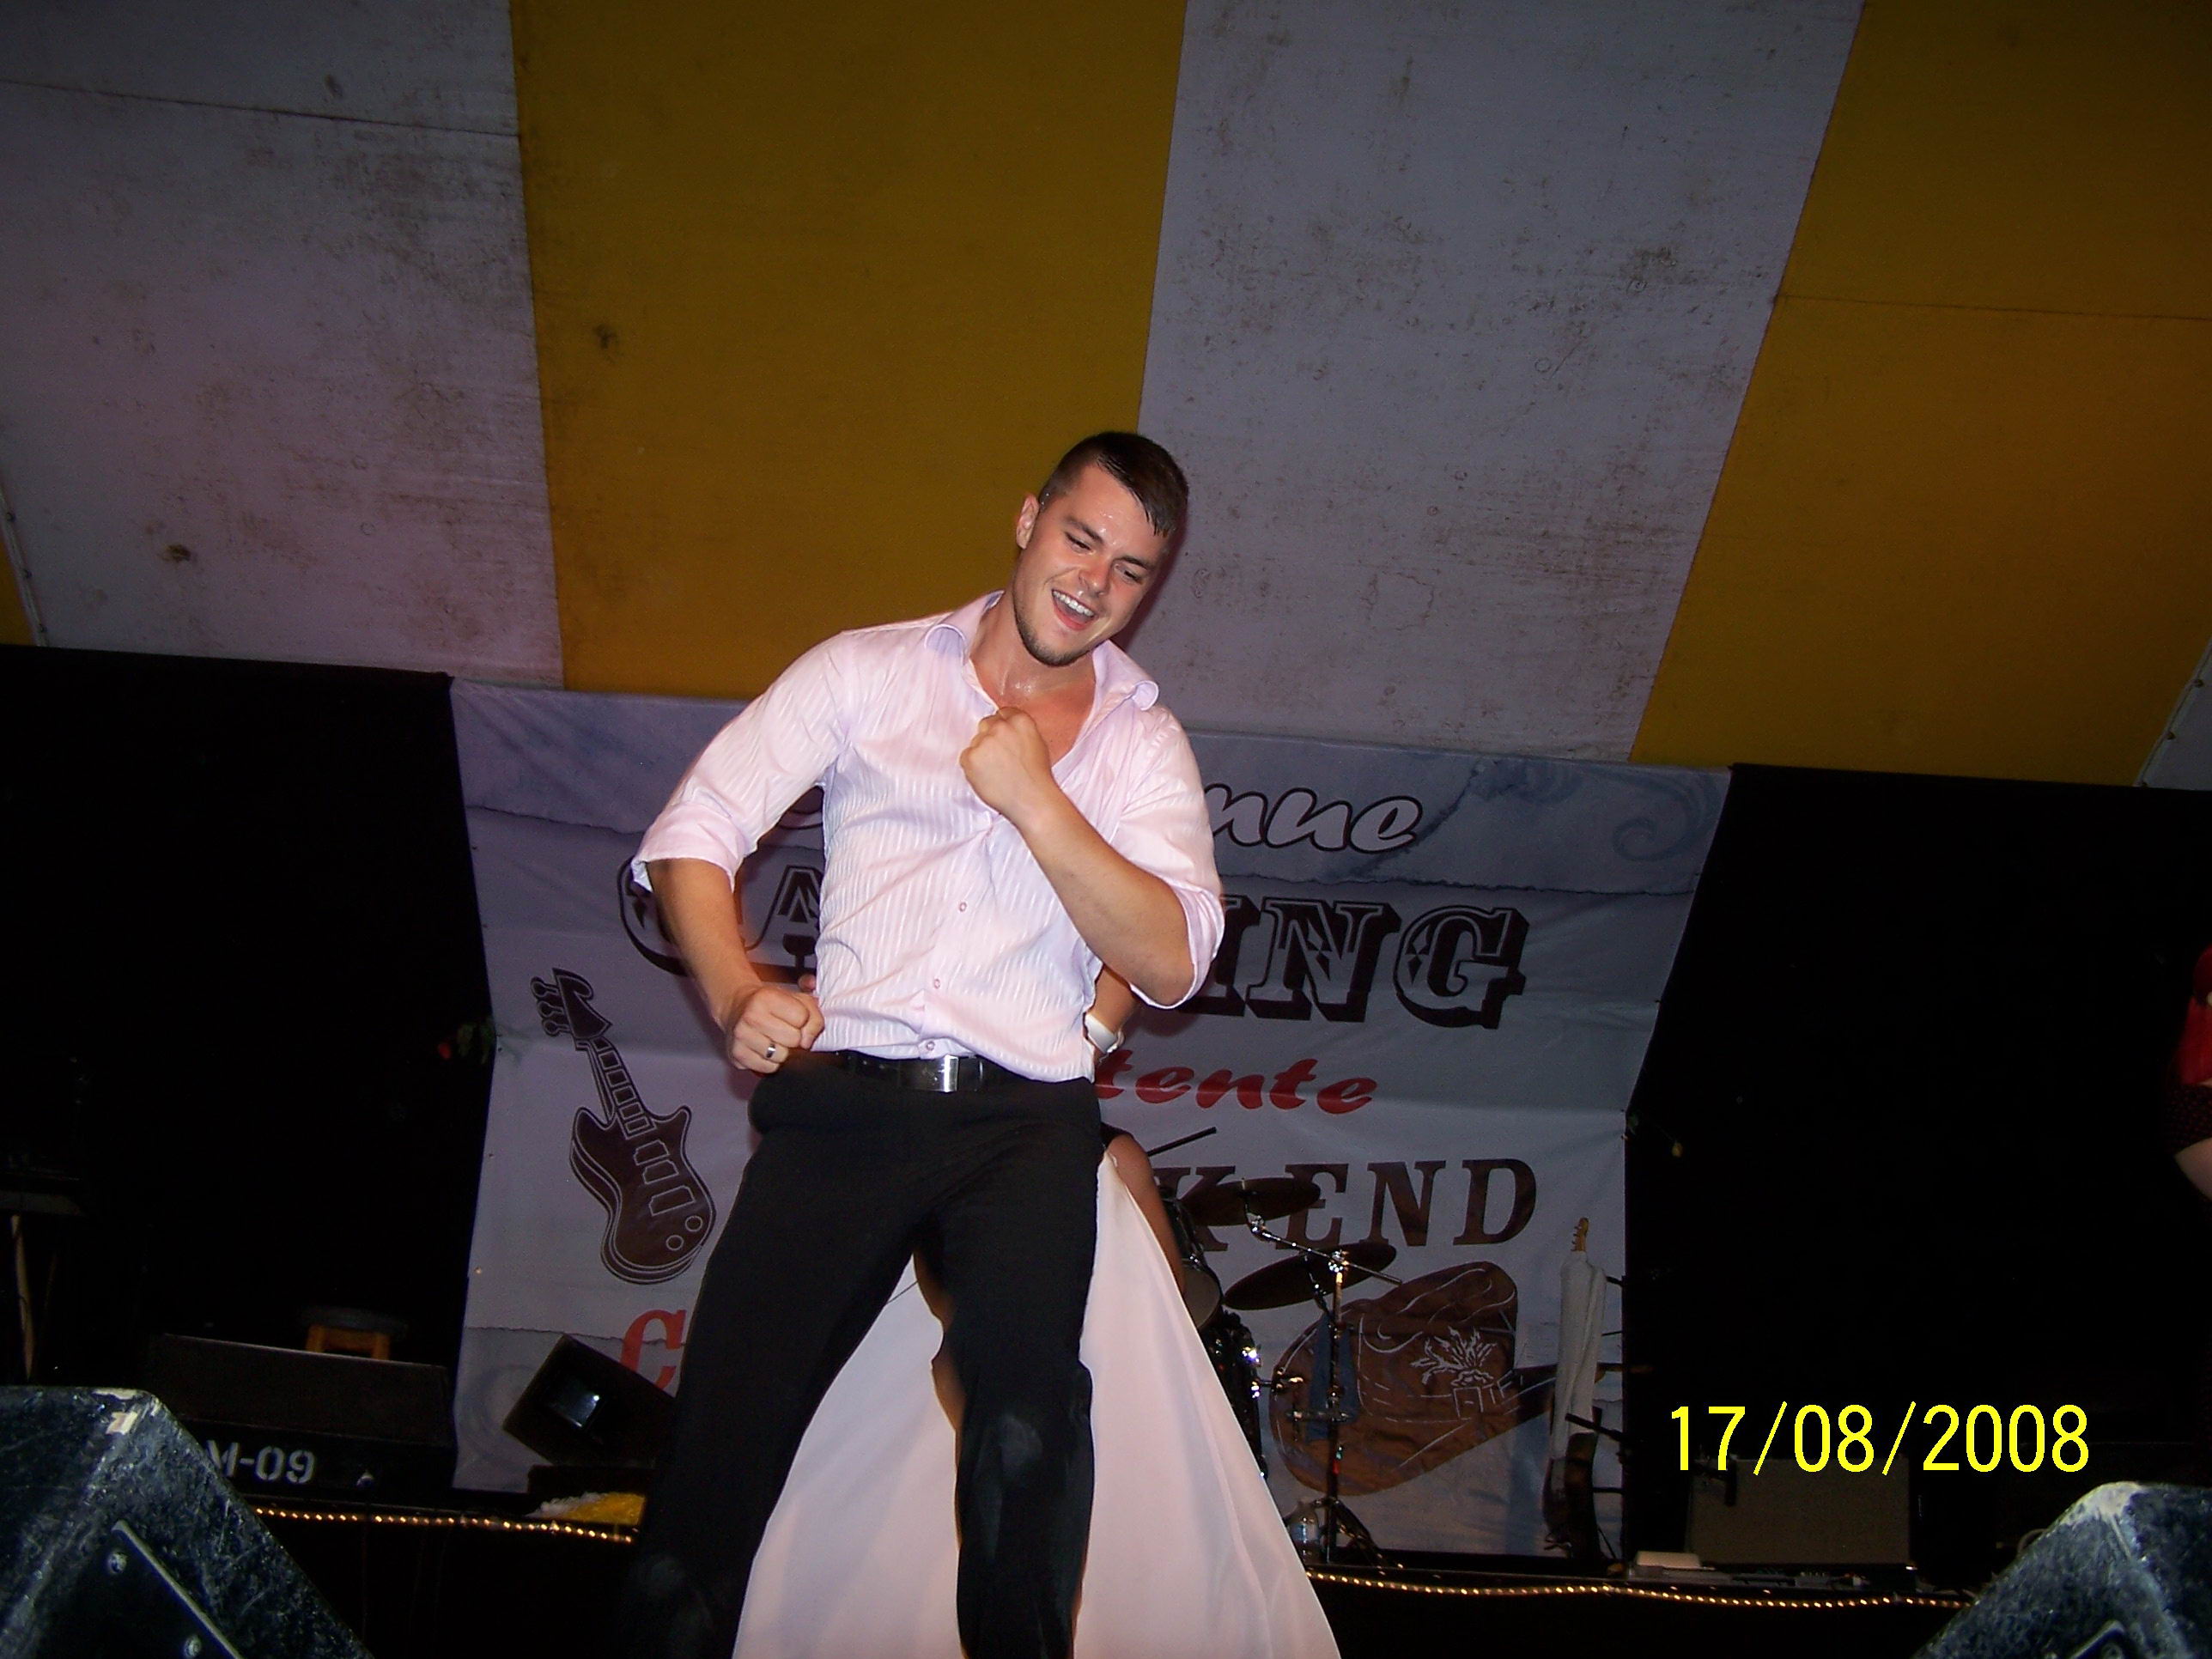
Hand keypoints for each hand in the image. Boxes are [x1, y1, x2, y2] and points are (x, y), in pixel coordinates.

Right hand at [720, 980, 822, 1073]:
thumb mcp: (795, 999)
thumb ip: (813, 1015)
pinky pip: (768, 1068)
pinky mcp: (737, 1054)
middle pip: (793, 1039)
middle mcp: (751, 1016)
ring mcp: (742, 1036)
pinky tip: (764, 1049)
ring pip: (781, 1057)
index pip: (802, 1017)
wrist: (738, 1006)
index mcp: (766, 997)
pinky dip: (770, 1062)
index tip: (793, 1018)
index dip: (802, 1020)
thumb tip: (808, 1041)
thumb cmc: (769, 1004)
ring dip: (782, 1052)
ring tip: (774, 1039)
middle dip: (794, 1037)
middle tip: (784, 1030)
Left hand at [961, 707, 1058, 823]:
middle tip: (998, 757)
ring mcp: (984, 741)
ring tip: (995, 771)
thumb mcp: (1038, 744)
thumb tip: (1009, 729)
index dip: (1002, 726)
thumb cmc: (1038, 778)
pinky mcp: (971, 757)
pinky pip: (966, 757)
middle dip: (989, 737)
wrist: (1031, 800)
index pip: (1003, 713)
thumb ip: (1021, 731)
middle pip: (986, 724)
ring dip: (981, 753)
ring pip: (975, 742)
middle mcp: (1001, 727)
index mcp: (1020, 721)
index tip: (1003, 737)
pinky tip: (987, 777)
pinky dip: (973, 767)